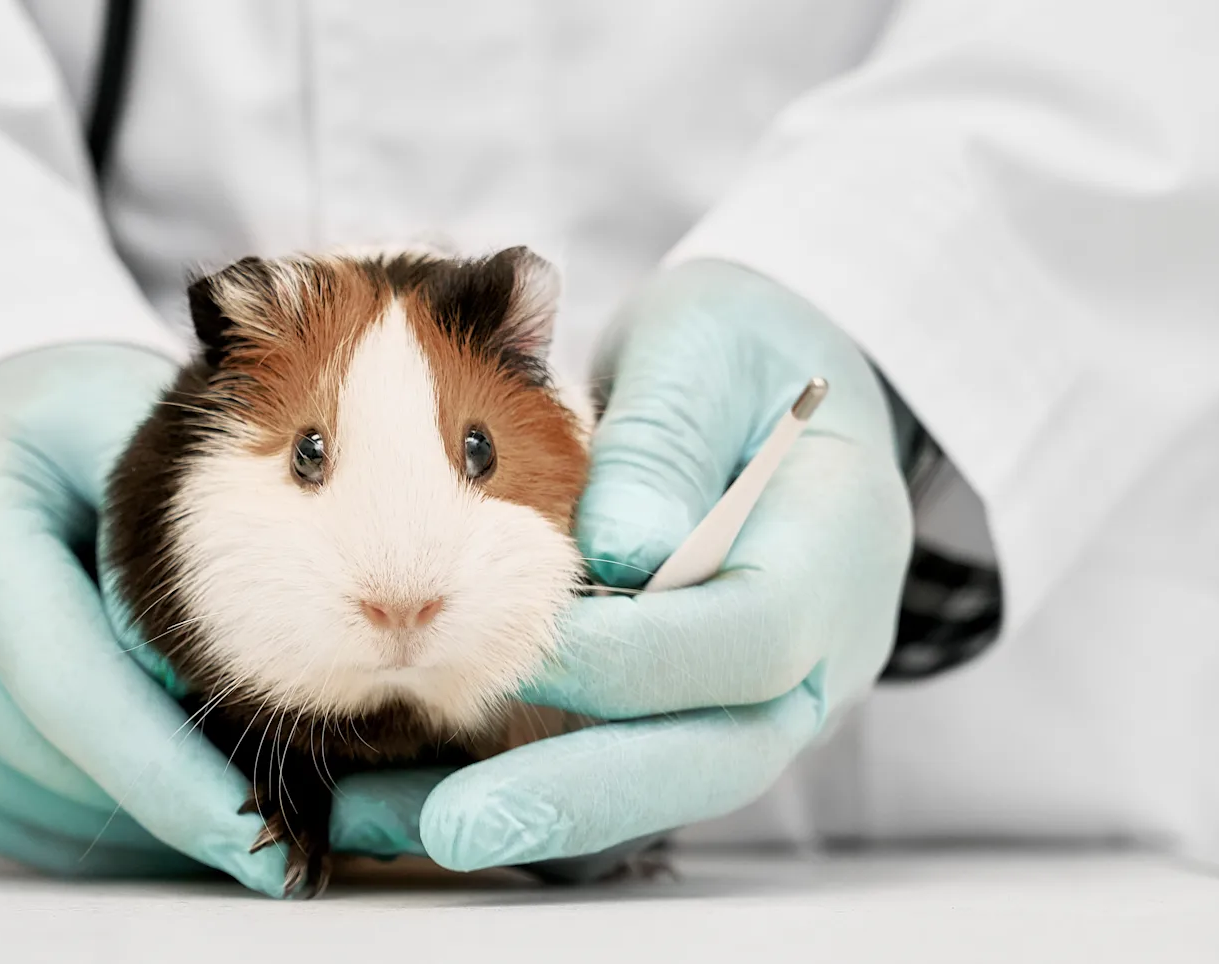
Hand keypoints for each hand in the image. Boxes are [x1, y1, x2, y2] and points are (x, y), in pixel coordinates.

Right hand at [0, 345, 293, 895]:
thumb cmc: (62, 428)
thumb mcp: (131, 422)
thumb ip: (181, 532)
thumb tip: (254, 662)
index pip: (69, 687)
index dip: (169, 775)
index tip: (262, 840)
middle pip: (64, 762)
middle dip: (189, 790)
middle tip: (306, 799)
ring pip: (50, 809)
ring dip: (153, 812)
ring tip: (245, 768)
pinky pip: (21, 824)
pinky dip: (108, 815)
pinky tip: (167, 775)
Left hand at [364, 259, 912, 869]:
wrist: (785, 381)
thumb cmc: (743, 353)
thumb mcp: (708, 343)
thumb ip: (666, 435)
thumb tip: (622, 548)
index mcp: (837, 548)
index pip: (750, 636)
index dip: (640, 655)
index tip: (523, 649)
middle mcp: (813, 653)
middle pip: (708, 755)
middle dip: (576, 796)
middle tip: (455, 826)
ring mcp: (756, 700)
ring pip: (650, 787)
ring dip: (519, 813)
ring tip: (380, 819)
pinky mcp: (691, 719)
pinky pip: (609, 774)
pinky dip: (511, 794)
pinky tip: (397, 801)